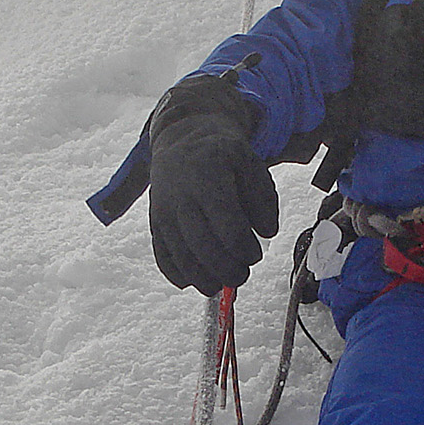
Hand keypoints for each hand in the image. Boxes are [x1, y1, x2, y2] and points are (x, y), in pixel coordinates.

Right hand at [146, 77, 279, 293]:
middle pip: (204, 247)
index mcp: (209, 179)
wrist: (182, 139)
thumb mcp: (251, 164)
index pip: (228, 228)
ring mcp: (164, 211)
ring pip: (181, 256)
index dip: (245, 249)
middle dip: (227, 270)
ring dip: (203, 279)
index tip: (256, 254)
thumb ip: (264, 198)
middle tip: (242, 275)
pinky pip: (162, 255)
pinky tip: (192, 282)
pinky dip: (176, 274)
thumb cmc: (222, 155)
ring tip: (220, 285)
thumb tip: (268, 231)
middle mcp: (181, 197)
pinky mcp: (155, 223)